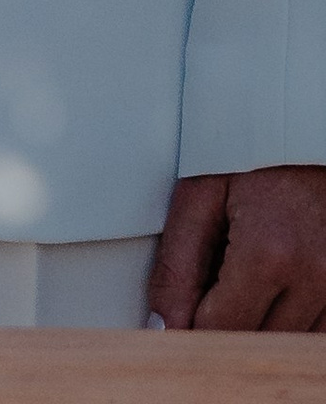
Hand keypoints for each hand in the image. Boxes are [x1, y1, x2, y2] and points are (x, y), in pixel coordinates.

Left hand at [150, 168, 325, 331]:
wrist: (310, 131)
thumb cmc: (256, 155)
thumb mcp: (202, 191)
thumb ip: (177, 263)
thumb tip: (163, 326)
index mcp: (270, 253)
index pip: (217, 330)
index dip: (191, 320)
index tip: (184, 301)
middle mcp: (313, 278)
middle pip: (252, 343)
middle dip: (225, 321)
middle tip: (216, 278)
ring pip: (282, 343)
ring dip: (258, 321)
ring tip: (249, 270)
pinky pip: (311, 334)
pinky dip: (287, 320)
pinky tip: (276, 282)